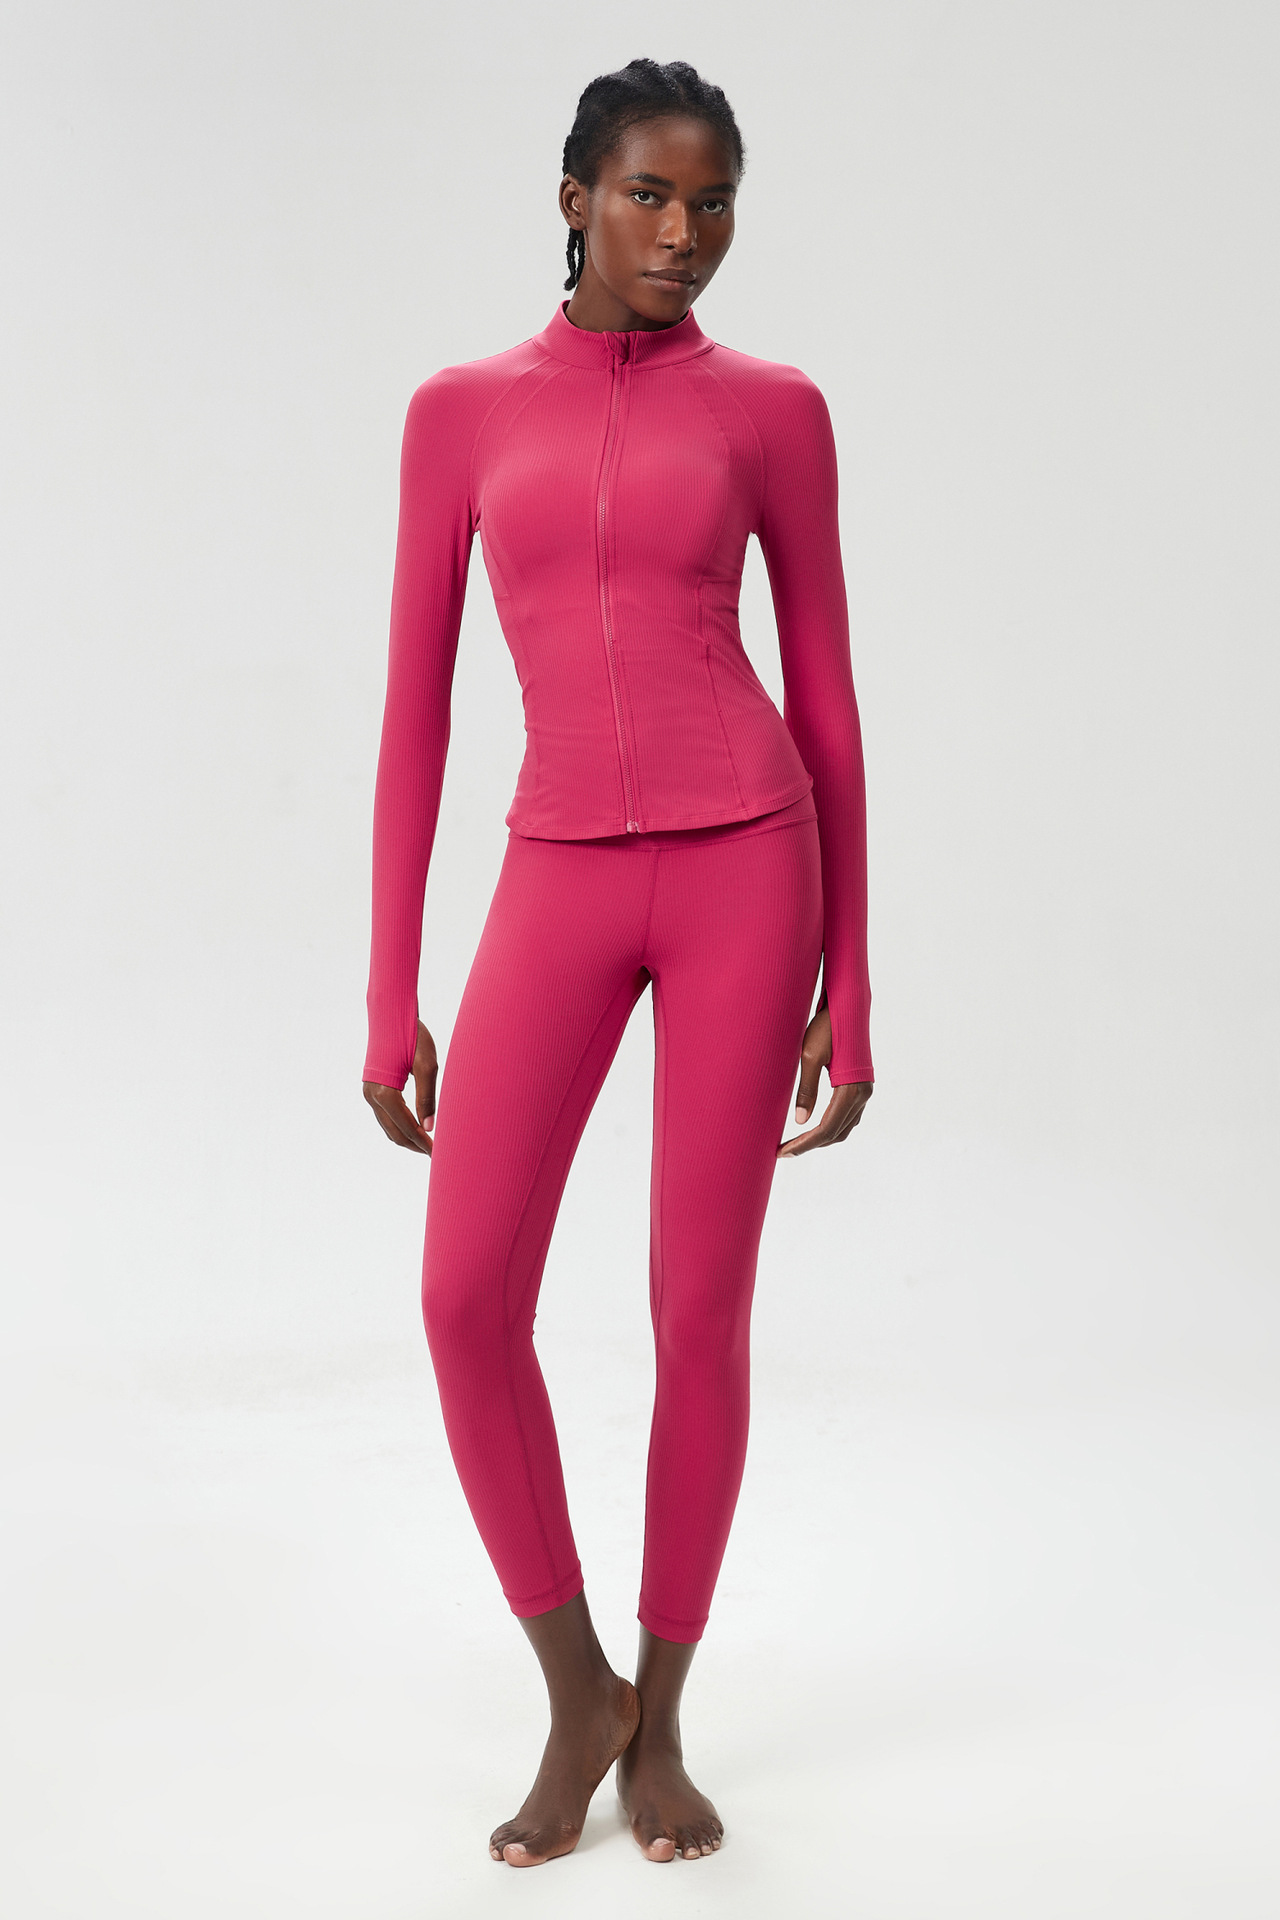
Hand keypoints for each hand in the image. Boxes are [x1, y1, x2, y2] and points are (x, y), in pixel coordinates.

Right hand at [363, 1020, 438, 1154]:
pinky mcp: (371, 1088)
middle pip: (394, 1133)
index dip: (423, 1143)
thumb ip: (427, 1098)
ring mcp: (369, 1093)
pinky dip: (399, 1126)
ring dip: (406, 1138)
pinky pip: (385, 1116)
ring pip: (387, 1127)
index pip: (407, 1128)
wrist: (391, 1013)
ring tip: (427, 1144)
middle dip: (415, 1146)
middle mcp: (372, 1096)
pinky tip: (415, 1126)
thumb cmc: (412, 1035)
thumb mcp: (427, 1065)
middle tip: (435, 1153)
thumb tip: (430, 1128)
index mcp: (386, 1093)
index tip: (439, 1153)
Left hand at [776, 1000, 872, 1157]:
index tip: (783, 1152)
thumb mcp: (810, 1057)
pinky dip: (830, 1127)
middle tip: (784, 1150)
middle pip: (836, 1133)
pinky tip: (812, 1126)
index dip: (804, 1144)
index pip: (826, 1129)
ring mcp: (864, 1092)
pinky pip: (847, 1117)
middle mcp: (862, 1095)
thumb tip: (800, 1122)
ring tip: (795, 1142)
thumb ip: (806, 1090)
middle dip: (810, 1145)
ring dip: (820, 1138)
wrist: (846, 1007)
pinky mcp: (860, 1087)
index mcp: (850, 1090)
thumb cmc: (826, 1028)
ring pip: (843, 1128)